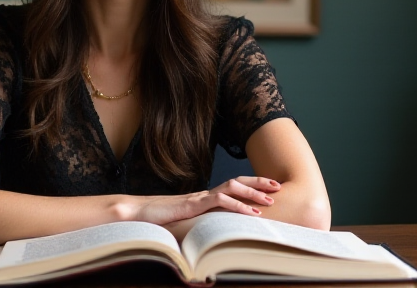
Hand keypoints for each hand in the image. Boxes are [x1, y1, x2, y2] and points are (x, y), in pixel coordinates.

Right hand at [132, 176, 281, 225]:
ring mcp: (199, 197)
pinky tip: (251, 213)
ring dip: (252, 192)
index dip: (252, 185)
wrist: (137, 212)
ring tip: (269, 200)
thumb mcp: (185, 223)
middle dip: (259, 182)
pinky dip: (237, 206)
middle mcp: (204, 193)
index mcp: (204, 197)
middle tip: (278, 187)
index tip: (270, 188)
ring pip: (231, 187)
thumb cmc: (158, 219)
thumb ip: (199, 224)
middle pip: (237, 181)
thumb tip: (213, 233)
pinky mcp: (193, 204)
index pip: (232, 186)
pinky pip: (219, 201)